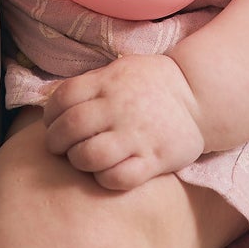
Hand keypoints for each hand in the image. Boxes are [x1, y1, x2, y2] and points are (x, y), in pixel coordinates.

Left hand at [41, 54, 207, 190]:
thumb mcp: (120, 70)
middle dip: (56, 142)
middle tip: (60, 147)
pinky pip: (119, 177)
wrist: (198, 96)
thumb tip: (52, 100)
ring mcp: (137, 134)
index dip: (50, 115)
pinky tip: (106, 172)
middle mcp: (120, 107)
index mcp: (108, 82)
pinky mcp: (154, 159)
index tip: (52, 124)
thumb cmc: (151, 83)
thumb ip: (90, 84)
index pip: (63, 98)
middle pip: (71, 127)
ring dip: (78, 160)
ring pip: (90, 155)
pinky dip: (105, 178)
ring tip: (82, 160)